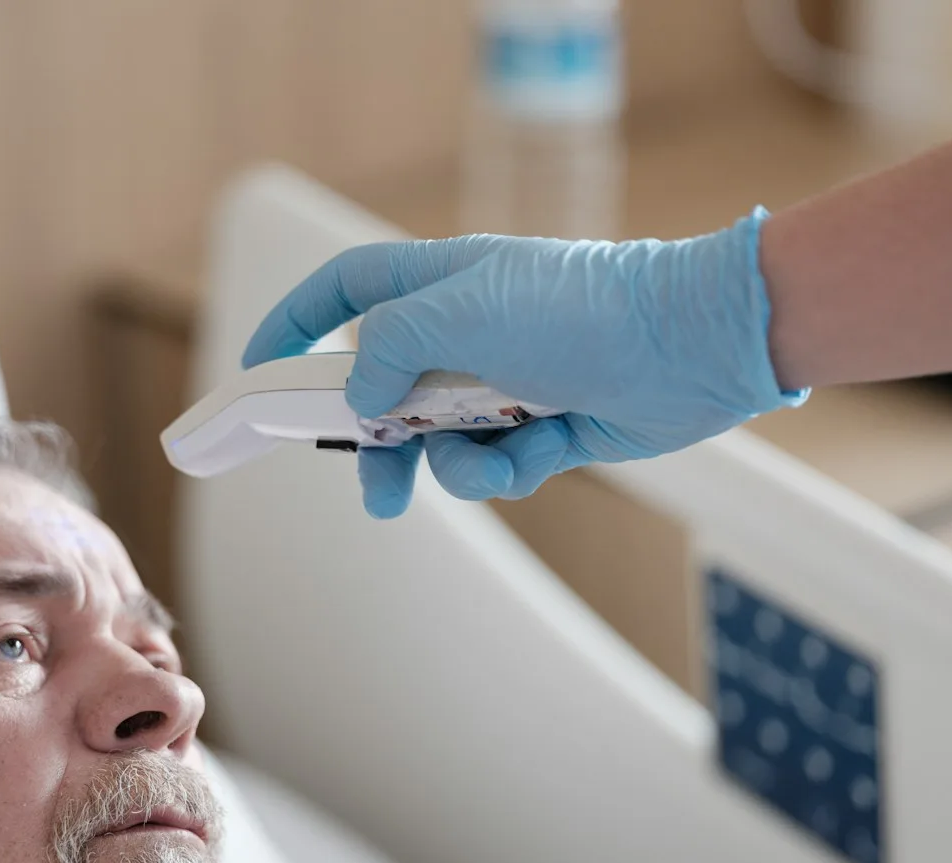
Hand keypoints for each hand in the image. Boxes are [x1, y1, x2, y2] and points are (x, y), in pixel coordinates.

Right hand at [242, 209, 805, 517]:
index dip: (298, 323)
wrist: (690, 348)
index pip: (346, 290)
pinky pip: (494, 463)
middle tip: (371, 488)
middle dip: (375, 443)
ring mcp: (503, 380)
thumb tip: (362, 400)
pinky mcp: (542, 426)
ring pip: (438, 441)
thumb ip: (390, 348)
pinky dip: (509, 467)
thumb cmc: (582, 310)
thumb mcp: (464, 313)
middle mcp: (465, 331)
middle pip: (383, 390)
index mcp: (439, 284)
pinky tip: (542, 450)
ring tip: (476, 471)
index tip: (261, 369)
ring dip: (451, 466)